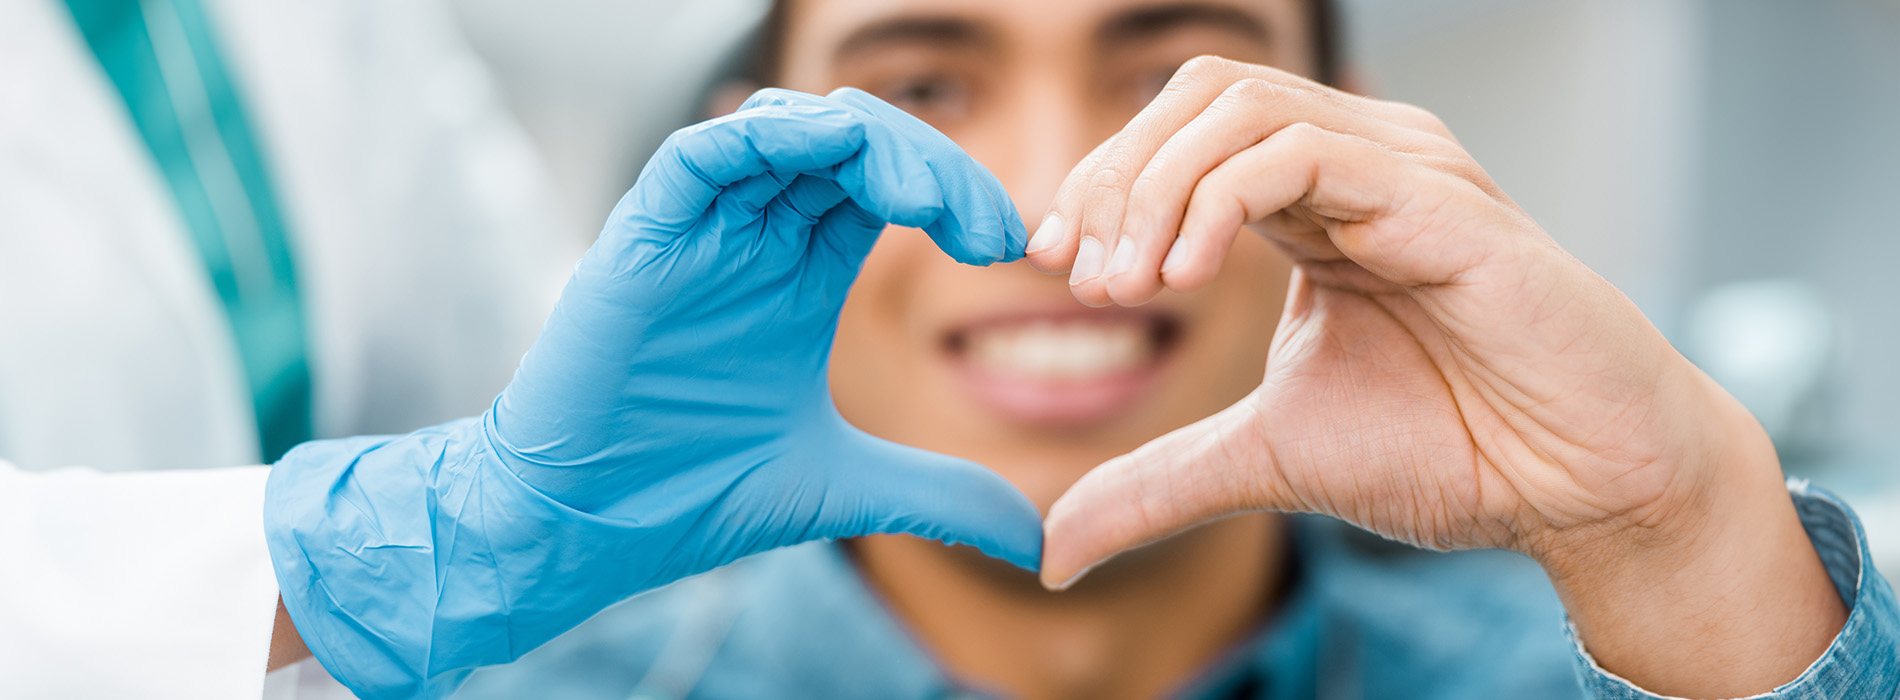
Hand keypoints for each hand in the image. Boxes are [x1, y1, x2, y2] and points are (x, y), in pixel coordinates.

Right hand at [265, 88, 1038, 699]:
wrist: (583, 527)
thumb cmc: (688, 493)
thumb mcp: (843, 487)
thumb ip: (939, 495)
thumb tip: (1038, 542)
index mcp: (801, 272)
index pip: (888, 185)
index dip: (954, 193)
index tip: (1009, 249)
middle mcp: (755, 235)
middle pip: (854, 142)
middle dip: (933, 164)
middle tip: (989, 228)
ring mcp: (700, 229)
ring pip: (787, 127)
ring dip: (868, 141)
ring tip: (925, 201)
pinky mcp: (643, 235)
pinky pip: (702, 152)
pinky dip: (766, 139)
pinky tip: (831, 163)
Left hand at [1030, 57, 1843, 695]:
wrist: (1583, 489)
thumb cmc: (1456, 449)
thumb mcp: (1269, 457)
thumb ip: (1161, 480)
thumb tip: (1052, 547)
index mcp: (1315, 201)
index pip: (1183, 135)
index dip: (1103, 183)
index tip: (1049, 263)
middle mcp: (1357, 163)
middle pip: (1199, 95)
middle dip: (1115, 173)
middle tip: (1077, 269)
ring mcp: (1403, 170)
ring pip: (1239, 106)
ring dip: (1154, 185)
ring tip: (1125, 283)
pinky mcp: (1441, 202)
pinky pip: (1300, 153)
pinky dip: (1216, 199)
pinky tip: (1183, 272)